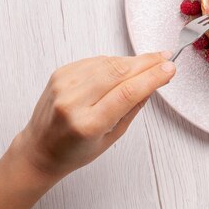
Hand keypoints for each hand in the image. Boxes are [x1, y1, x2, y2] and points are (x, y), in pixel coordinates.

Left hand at [0, 52, 175, 208]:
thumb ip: (133, 108)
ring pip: (108, 62)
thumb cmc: (75, 149)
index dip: (152, 77)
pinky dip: (113, 62)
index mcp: (88, 124)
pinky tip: (123, 67)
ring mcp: (64, 85)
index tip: (169, 68)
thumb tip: (154, 82)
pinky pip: (95, 61)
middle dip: (146, 63)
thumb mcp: (112, 137)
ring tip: (149, 63)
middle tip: (165, 58)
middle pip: (119, 72)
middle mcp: (73, 102)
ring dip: (132, 61)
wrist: (39, 149)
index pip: (127, 93)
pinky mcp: (60, 73)